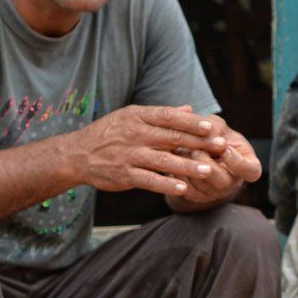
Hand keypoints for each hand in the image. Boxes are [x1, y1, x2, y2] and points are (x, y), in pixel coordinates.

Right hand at [64, 105, 231, 195]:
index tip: (212, 127)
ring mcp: (129, 155)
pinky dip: (166, 184)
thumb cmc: (110, 133)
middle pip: (171, 138)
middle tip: (220, 146)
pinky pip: (149, 180)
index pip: (169, 117)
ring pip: (163, 160)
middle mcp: (135, 134)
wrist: (77, 154)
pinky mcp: (124, 175)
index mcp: (138, 116)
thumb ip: (162, 115)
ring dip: (187, 166)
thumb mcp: (132, 117)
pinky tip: (183, 188)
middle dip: (198, 143)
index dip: (191, 122)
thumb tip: (190, 109)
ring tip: (209, 170)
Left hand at [169, 119, 262, 203]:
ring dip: (189, 165)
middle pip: (223, 182)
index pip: (251, 171)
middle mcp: (233, 183)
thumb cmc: (215, 135)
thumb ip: (215, 129)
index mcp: (247, 166)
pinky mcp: (198, 197)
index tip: (225, 148)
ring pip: (201, 184)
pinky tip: (177, 160)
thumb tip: (208, 133)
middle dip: (206, 163)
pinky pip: (187, 189)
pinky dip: (179, 173)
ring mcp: (216, 193)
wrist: (199, 148)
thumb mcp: (218, 127)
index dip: (238, 162)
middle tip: (196, 148)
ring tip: (183, 150)